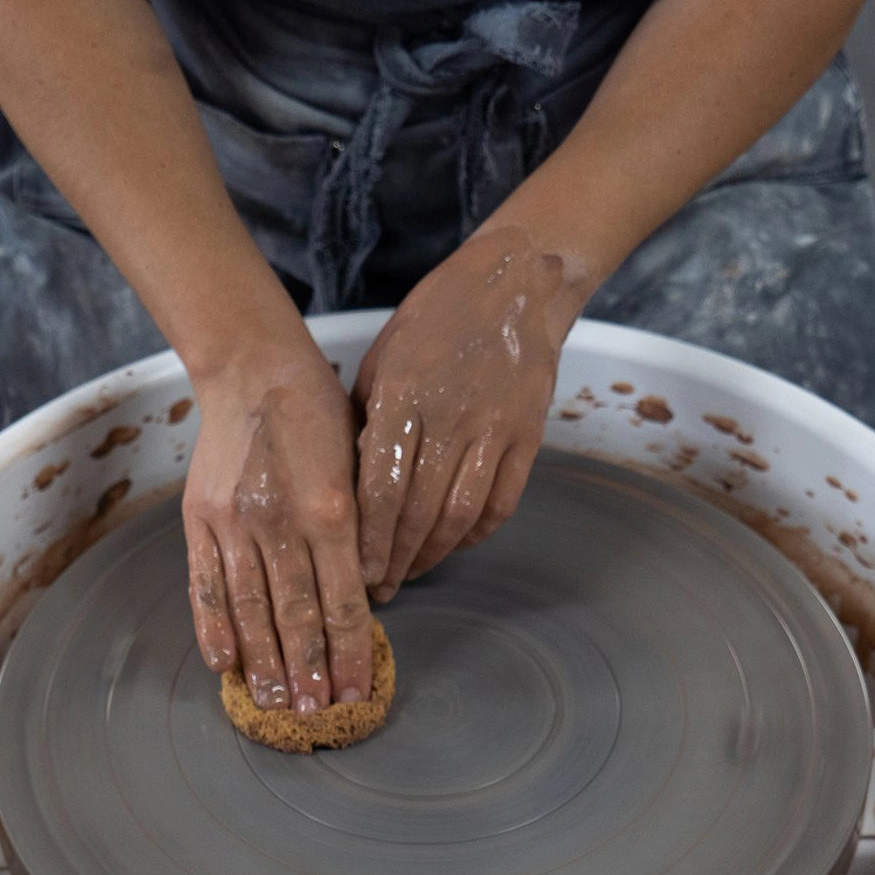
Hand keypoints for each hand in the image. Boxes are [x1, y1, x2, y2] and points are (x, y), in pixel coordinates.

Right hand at [182, 345, 371, 710]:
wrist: (254, 368)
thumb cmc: (319, 415)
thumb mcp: (359, 463)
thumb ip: (359, 531)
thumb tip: (360, 600)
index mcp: (332, 508)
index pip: (343, 601)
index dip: (348, 654)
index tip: (353, 694)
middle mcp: (281, 520)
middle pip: (296, 614)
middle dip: (307, 672)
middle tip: (313, 716)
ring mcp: (234, 521)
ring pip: (250, 607)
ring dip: (262, 661)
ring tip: (272, 704)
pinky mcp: (200, 517)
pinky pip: (206, 583)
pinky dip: (213, 627)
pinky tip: (223, 663)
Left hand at [353, 226, 575, 602]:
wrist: (515, 286)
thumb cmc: (434, 320)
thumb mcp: (382, 361)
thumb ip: (366, 423)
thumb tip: (347, 488)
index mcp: (403, 397)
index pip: (381, 490)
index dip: (369, 541)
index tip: (356, 573)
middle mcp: (450, 417)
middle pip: (418, 513)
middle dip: (395, 560)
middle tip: (380, 589)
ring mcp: (494, 429)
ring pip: (460, 516)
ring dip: (433, 555)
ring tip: (411, 573)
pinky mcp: (527, 437)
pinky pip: (501, 502)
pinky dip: (476, 533)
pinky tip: (455, 545)